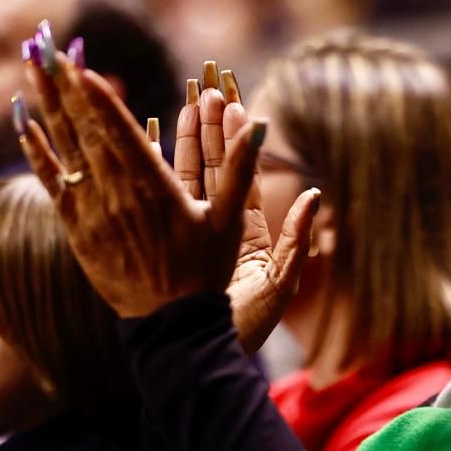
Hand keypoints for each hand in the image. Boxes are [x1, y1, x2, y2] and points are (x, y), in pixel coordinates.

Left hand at [18, 37, 259, 319]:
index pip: (122, 134)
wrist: (172, 326)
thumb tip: (258, 122)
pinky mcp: (78, 228)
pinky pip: (51, 180)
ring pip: (64, 148)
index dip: (100, 99)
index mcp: (156, 190)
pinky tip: (23, 120)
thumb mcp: (232, 220)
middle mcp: (118, 197)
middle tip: (44, 46)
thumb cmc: (207, 272)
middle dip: (65, 85)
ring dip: (46, 104)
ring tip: (31, 65)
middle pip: (85, 131)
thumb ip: (240, 168)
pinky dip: (36, 148)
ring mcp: (92, 212)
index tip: (81, 66)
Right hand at [175, 68, 319, 353]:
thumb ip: (295, 240)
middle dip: (208, 128)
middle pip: (214, 168)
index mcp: (247, 234)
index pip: (241, 174)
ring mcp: (190, 239)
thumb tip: (312, 194)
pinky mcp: (166, 249)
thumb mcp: (278, 284)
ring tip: (179, 106)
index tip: (228, 101)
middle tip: (203, 88)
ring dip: (181, 143)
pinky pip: (158, 205)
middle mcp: (219, 232)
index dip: (235, 137)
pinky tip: (138, 148)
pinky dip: (150, 176)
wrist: (204, 362)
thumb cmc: (245, 330)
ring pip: (184, 180)